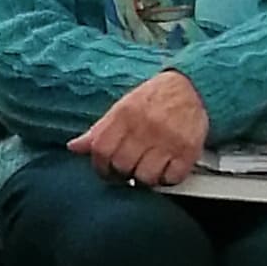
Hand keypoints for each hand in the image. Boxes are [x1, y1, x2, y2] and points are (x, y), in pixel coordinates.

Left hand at [75, 68, 210, 188]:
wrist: (192, 87)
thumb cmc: (154, 99)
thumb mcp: (123, 107)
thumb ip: (99, 130)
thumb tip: (74, 147)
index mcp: (125, 114)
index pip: (101, 150)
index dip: (100, 167)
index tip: (106, 170)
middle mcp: (145, 126)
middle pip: (122, 165)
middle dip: (122, 172)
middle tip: (128, 169)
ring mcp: (168, 139)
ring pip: (146, 176)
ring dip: (145, 178)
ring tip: (148, 167)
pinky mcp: (188, 150)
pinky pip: (172, 178)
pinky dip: (167, 178)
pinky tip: (166, 168)